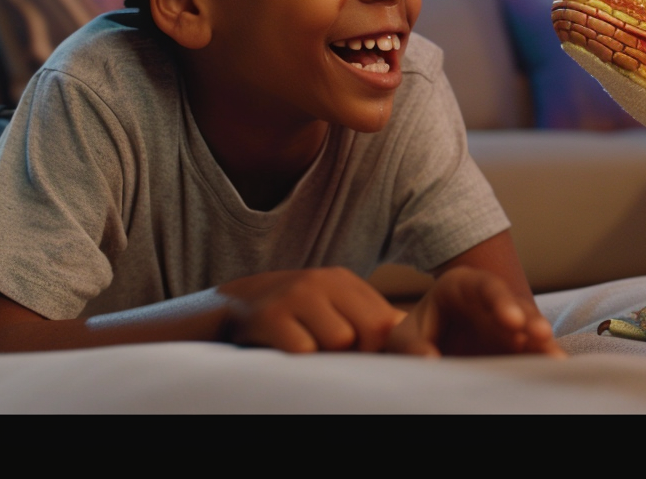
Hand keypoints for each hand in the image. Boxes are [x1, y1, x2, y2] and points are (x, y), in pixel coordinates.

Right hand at [217, 267, 404, 352]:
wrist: (229, 306)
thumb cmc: (291, 316)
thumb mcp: (330, 308)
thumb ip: (368, 321)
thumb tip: (416, 345)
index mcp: (343, 280)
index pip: (387, 320)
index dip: (386, 348)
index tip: (379, 363)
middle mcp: (322, 281)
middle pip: (370, 330)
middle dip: (360, 353)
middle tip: (338, 358)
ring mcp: (295, 295)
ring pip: (339, 341)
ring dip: (326, 356)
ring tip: (308, 346)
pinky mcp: (270, 315)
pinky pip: (303, 350)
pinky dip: (299, 357)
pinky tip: (285, 349)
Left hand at [384, 266, 564, 357]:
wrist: (422, 348)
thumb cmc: (414, 334)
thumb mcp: (401, 337)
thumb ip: (411, 346)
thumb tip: (431, 362)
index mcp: (462, 286)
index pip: (486, 286)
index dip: (502, 302)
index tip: (513, 322)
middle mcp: (491, 303)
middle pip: (516, 306)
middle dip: (531, 321)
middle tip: (542, 337)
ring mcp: (505, 326)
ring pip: (530, 329)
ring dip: (542, 343)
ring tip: (555, 361)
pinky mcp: (513, 348)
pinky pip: (531, 352)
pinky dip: (540, 361)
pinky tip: (553, 372)